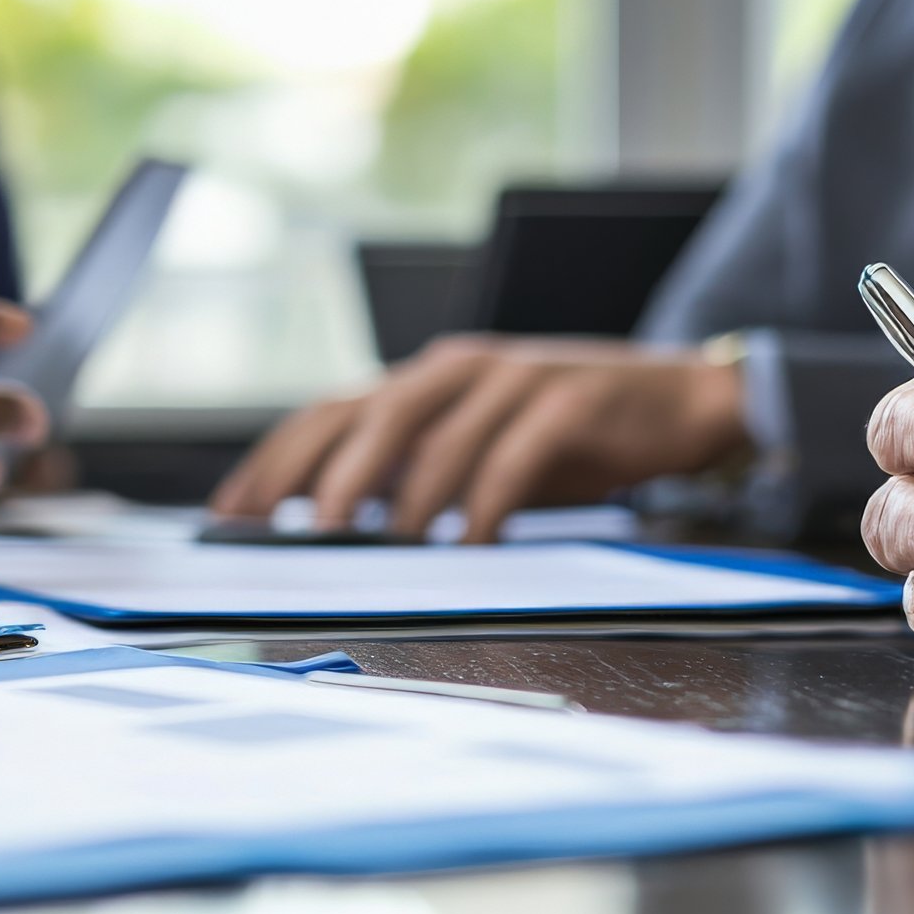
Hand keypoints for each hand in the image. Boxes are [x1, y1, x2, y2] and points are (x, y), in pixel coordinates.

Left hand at [210, 336, 746, 542]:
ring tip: (383, 543)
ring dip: (406, 494)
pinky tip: (469, 540)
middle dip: (329, 474)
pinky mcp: (568, 399)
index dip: (276, 460)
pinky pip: (514, 454)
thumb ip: (411, 470)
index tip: (233, 512)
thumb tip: (331, 520)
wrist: (680, 401)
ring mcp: (514, 378)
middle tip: (305, 531)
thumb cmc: (569, 435)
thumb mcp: (478, 449)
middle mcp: (459, 370)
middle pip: (371, 414)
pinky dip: (486, 500)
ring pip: (438, 434)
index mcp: (426, 382)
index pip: (330, 413)